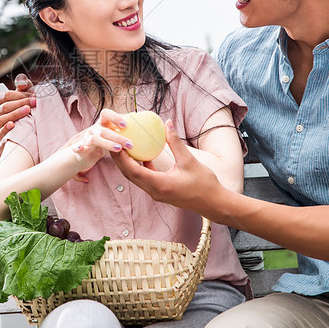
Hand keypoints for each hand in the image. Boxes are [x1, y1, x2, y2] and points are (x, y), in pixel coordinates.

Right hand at [0, 74, 35, 139]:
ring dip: (16, 114)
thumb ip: (23, 83)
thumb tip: (21, 84)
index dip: (20, 95)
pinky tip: (13, 125)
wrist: (26, 121)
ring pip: (3, 119)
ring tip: (28, 110)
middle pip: (5, 107)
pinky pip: (0, 132)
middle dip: (21, 104)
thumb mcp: (24, 92)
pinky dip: (6, 128)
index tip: (33, 95)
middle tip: (33, 102)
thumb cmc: (23, 104)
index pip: (6, 96)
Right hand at [67, 109, 130, 178]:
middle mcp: (94, 129)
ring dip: (107, 143)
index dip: (115, 117)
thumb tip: (140, 121)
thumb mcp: (113, 132)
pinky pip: (77, 147)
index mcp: (102, 122)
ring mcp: (87, 138)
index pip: (106, 114)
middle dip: (118, 137)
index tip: (125, 125)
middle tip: (130, 144)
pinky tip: (80, 148)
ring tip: (119, 149)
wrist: (86, 152)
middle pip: (105, 130)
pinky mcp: (80, 148)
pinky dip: (77, 147)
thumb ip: (124, 127)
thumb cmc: (105, 140)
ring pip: (96, 139)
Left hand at [111, 120, 227, 221]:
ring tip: (124, 147)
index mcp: (159, 184)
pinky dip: (141, 167)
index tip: (116, 143)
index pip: (133, 170)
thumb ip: (175, 142)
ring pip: (136, 178)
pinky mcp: (161, 192)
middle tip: (114, 142)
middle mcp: (154, 191)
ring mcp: (157, 193)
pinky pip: (145, 179)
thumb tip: (167, 123)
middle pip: (130, 175)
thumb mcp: (189, 160)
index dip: (122, 157)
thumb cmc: (204, 184)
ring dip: (128, 164)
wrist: (214, 204)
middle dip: (120, 159)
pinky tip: (143, 155)